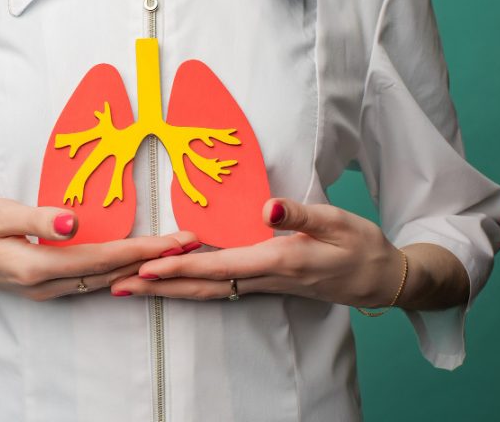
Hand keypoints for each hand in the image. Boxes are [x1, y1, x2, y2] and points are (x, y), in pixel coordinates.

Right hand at [0, 198, 197, 300]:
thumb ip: (37, 219)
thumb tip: (76, 221)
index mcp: (37, 267)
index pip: (103, 259)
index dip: (142, 250)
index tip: (176, 240)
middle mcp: (45, 285)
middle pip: (110, 273)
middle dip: (153, 259)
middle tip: (191, 243)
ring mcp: (44, 289)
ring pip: (102, 280)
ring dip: (139, 266)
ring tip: (173, 251)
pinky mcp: (42, 285)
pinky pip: (88, 280)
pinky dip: (117, 270)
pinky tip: (134, 262)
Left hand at [109, 197, 405, 307]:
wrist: (381, 280)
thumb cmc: (361, 247)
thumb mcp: (339, 222)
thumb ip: (301, 215)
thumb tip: (267, 206)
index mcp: (278, 260)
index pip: (220, 264)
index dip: (182, 266)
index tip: (147, 267)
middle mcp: (265, 278)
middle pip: (203, 286)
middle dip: (159, 287)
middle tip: (118, 286)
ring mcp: (264, 286)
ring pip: (208, 292)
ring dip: (169, 291)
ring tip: (133, 289)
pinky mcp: (266, 285)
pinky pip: (220, 290)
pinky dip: (191, 288)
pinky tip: (175, 285)